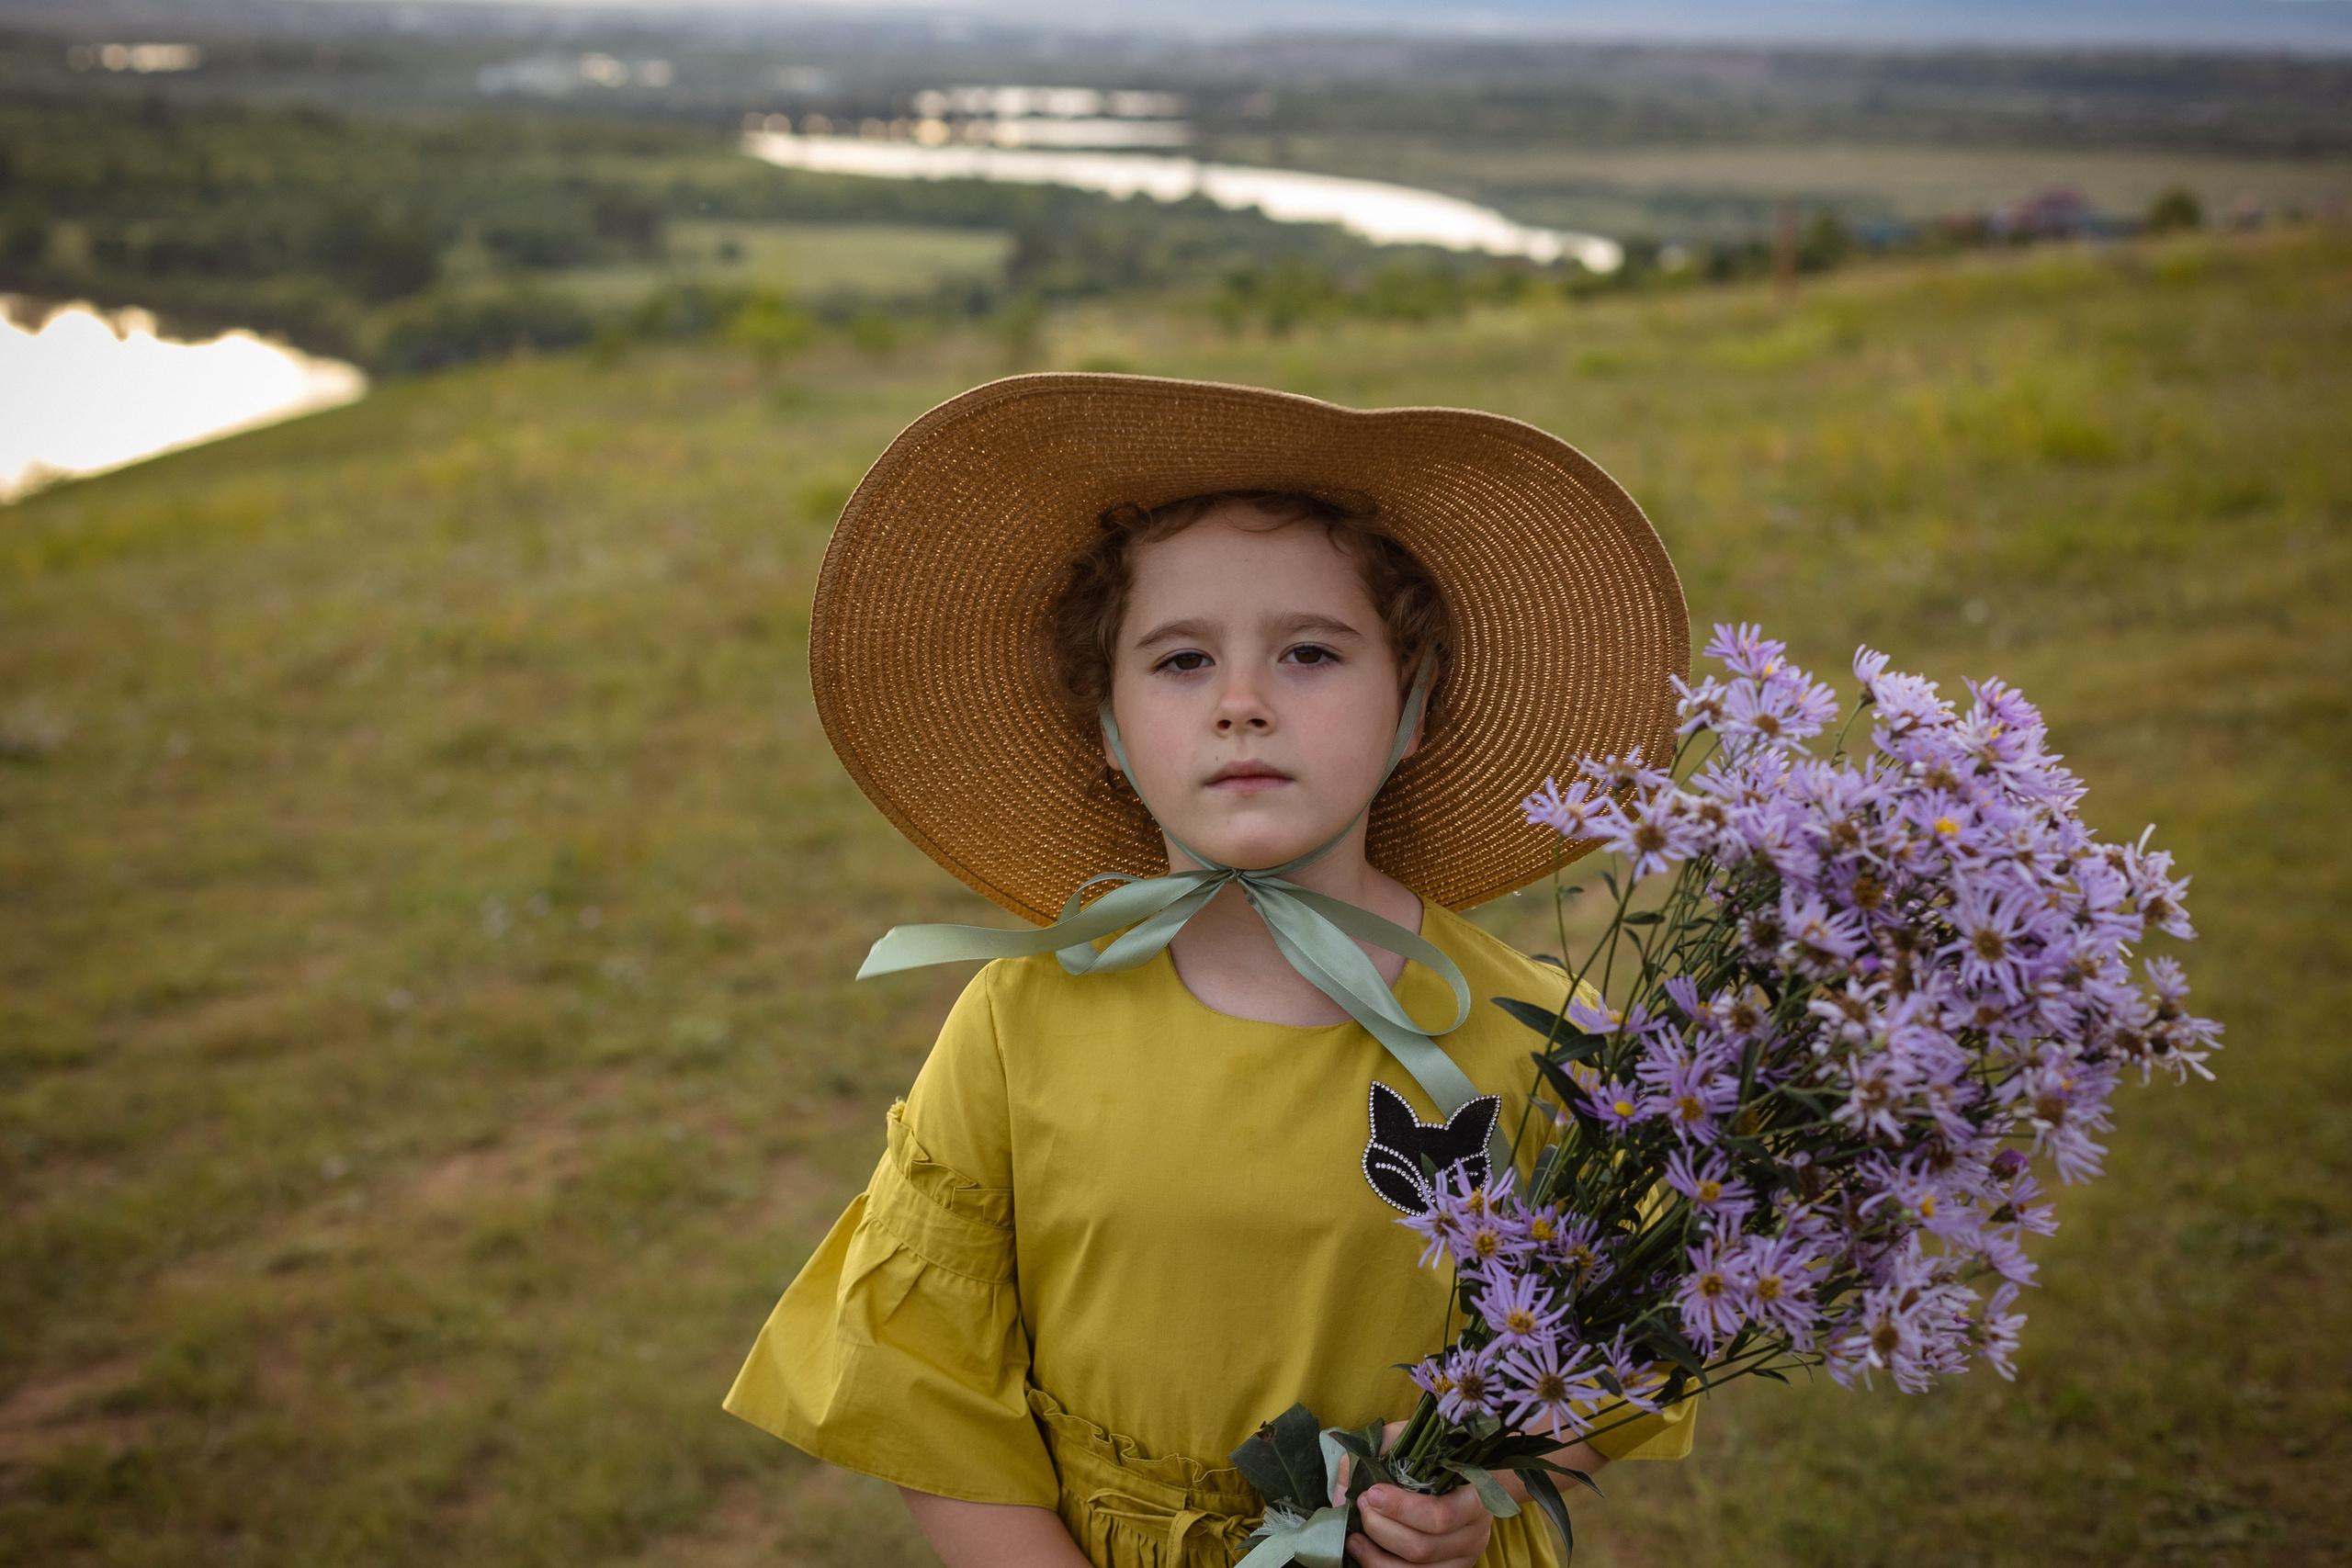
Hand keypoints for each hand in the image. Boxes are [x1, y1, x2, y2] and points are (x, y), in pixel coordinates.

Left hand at [1329, 1422, 1490, 1567]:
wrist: (1462, 1470)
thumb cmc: (1437, 1453)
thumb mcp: (1414, 1439)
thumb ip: (1379, 1451)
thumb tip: (1344, 1487)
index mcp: (1475, 1497)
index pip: (1441, 1515)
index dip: (1402, 1509)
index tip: (1372, 1493)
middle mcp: (1475, 1532)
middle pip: (1424, 1547)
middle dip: (1382, 1530)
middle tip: (1361, 1507)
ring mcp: (1464, 1555)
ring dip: (1378, 1558)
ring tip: (1354, 1538)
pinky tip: (1366, 1553)